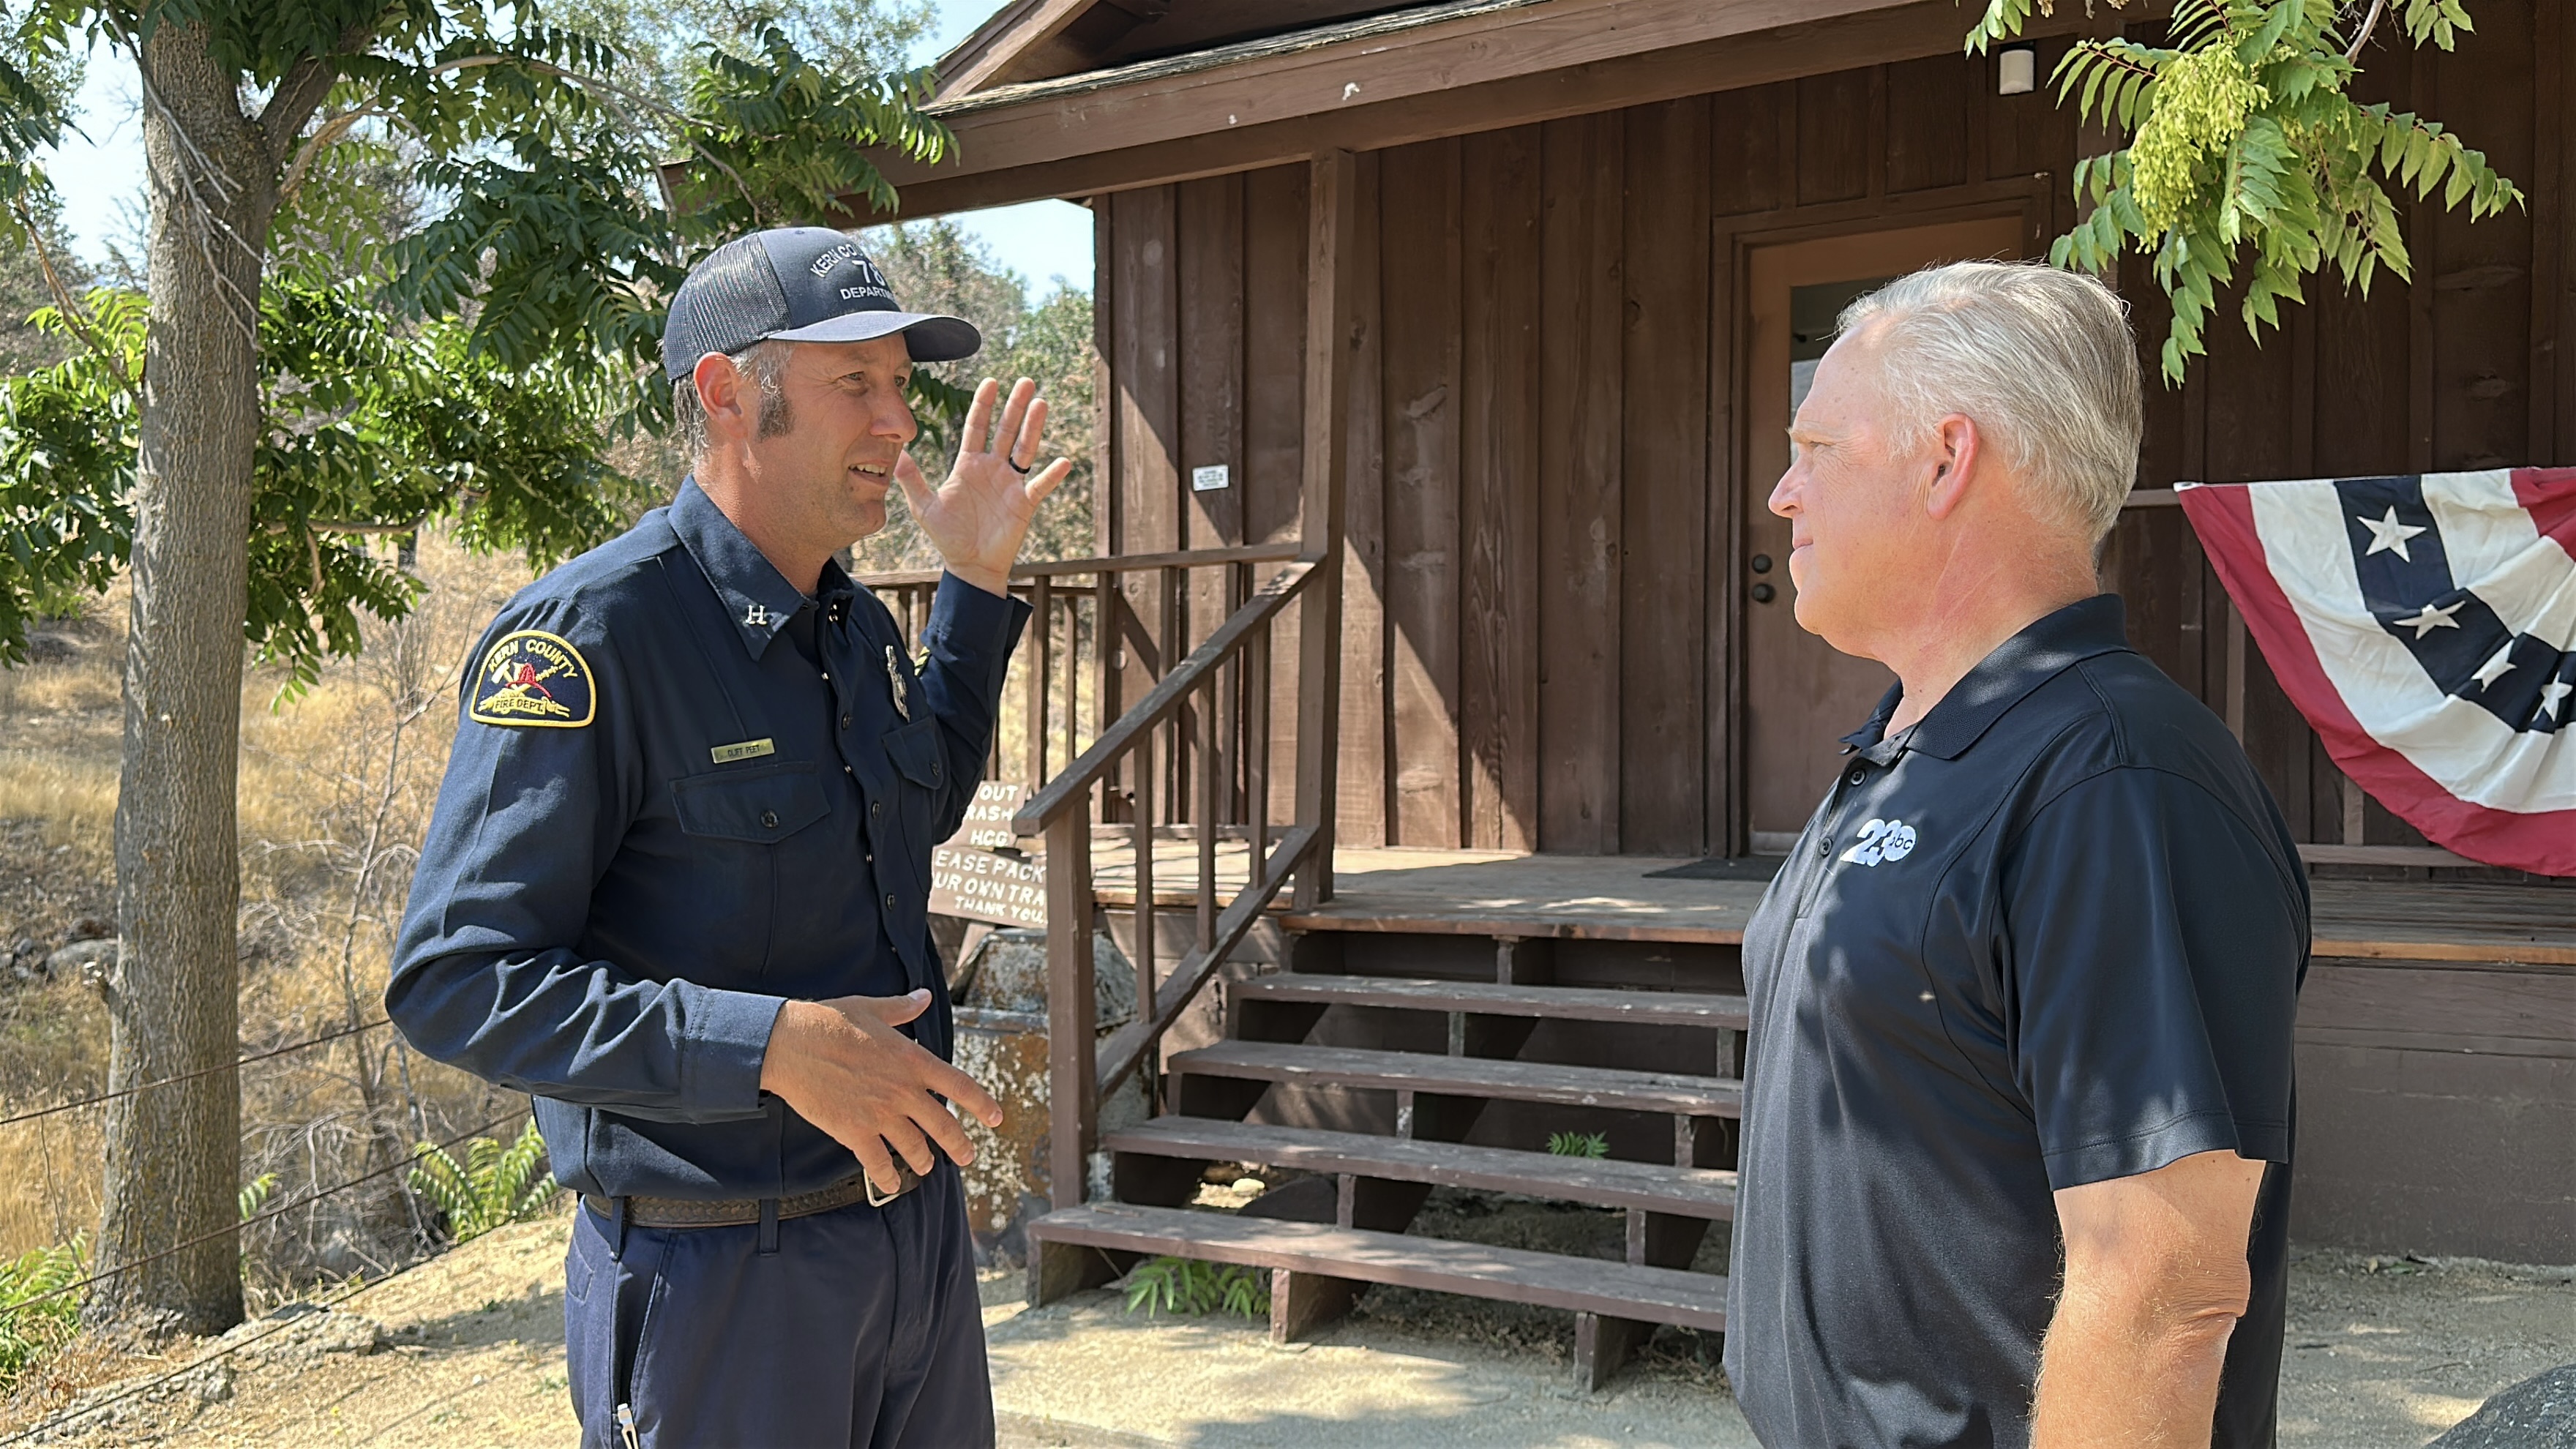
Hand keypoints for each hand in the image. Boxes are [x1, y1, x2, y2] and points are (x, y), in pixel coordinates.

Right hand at [757, 989, 1004, 1195]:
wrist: (791, 1044)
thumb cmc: (829, 1021)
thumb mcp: (872, 1009)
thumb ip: (903, 1009)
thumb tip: (923, 997)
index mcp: (913, 1060)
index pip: (960, 1085)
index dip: (982, 1104)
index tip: (996, 1118)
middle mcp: (903, 1090)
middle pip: (943, 1124)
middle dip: (959, 1143)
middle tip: (967, 1155)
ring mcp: (880, 1114)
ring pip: (914, 1147)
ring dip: (923, 1160)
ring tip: (926, 1166)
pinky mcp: (854, 1132)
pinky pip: (878, 1163)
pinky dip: (886, 1178)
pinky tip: (891, 1184)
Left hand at [897, 376, 1073, 595]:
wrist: (969, 565)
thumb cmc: (948, 536)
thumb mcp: (924, 507)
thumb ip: (912, 479)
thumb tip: (895, 453)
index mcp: (969, 464)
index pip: (977, 427)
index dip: (983, 405)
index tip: (991, 381)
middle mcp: (992, 468)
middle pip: (1006, 430)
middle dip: (1015, 406)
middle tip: (1025, 381)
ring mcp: (1010, 484)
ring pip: (1025, 449)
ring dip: (1033, 427)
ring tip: (1041, 403)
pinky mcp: (1024, 503)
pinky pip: (1040, 485)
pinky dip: (1052, 475)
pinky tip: (1063, 462)